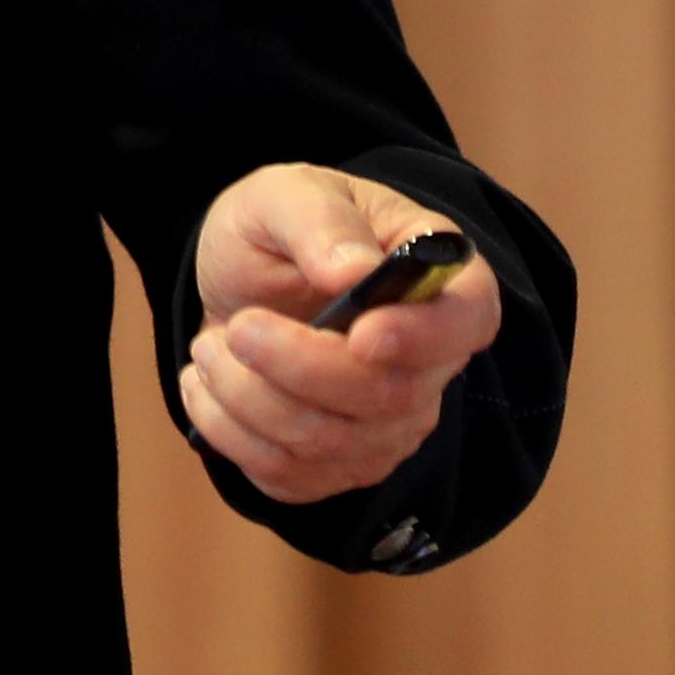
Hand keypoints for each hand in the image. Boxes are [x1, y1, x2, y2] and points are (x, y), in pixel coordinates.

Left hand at [182, 163, 500, 505]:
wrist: (239, 282)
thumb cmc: (279, 229)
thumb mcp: (285, 196)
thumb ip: (319, 223)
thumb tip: (353, 272)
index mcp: (438, 278)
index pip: (468, 321)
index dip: (423, 338)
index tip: (360, 335)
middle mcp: (429, 361)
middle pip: (391, 397)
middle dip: (297, 368)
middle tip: (236, 328)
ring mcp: (391, 423)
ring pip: (334, 445)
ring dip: (250, 399)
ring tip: (209, 349)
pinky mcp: (341, 465)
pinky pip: (294, 477)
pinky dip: (232, 435)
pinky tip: (207, 388)